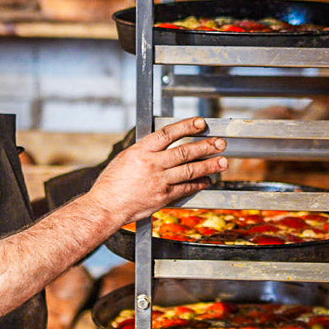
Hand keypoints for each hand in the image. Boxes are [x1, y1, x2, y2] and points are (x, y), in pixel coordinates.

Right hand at [87, 117, 226, 224]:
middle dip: (205, 146)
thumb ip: (145, 150)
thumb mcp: (125, 158)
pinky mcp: (163, 197)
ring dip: (209, 165)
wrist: (106, 206)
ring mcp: (159, 181)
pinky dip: (198, 183)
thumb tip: (162, 143)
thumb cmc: (112, 182)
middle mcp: (152, 164)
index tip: (201, 123)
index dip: (187, 126)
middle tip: (220, 143)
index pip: (168, 133)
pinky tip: (207, 180)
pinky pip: (186, 188)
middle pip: (184, 152)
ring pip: (189, 170)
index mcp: (141, 150)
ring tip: (222, 161)